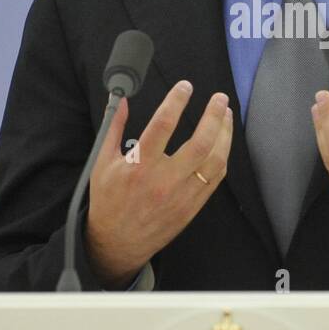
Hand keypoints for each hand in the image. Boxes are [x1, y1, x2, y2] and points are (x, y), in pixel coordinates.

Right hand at [84, 80, 232, 286]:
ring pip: (215, 160)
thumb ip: (113, 127)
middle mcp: (163, 180)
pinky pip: (215, 178)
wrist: (117, 243)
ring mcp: (182, 195)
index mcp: (139, 166)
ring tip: (226, 115)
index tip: (185, 86)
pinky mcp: (192, 207)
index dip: (176, 101)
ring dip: (225, 134)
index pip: (163, 125)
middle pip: (200, 142)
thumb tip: (122, 99)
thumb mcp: (102, 162)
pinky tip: (222, 142)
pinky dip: (222, 156)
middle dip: (214, 115)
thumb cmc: (109, 200)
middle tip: (220, 98)